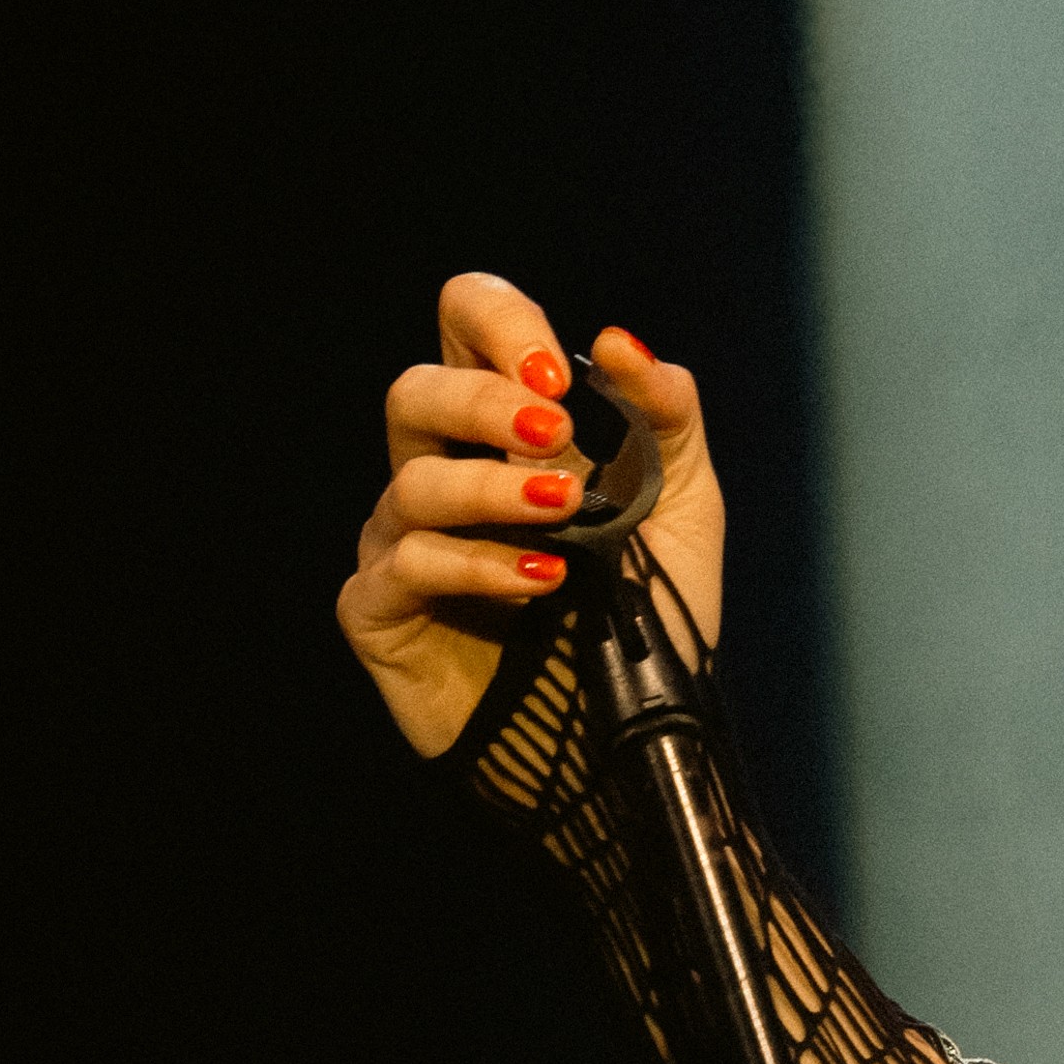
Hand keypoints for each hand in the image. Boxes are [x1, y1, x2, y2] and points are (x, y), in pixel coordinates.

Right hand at [337, 272, 727, 759]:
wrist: (632, 741)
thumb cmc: (647, 621)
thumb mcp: (682, 509)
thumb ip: (665, 418)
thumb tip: (622, 343)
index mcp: (498, 430)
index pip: (461, 323)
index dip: (497, 322)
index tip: (557, 372)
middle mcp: (437, 473)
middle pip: (413, 391)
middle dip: (482, 400)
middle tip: (554, 432)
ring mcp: (401, 543)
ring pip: (412, 481)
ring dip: (493, 489)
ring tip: (565, 513)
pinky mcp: (382, 612)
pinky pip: (410, 566)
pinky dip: (480, 566)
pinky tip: (542, 581)